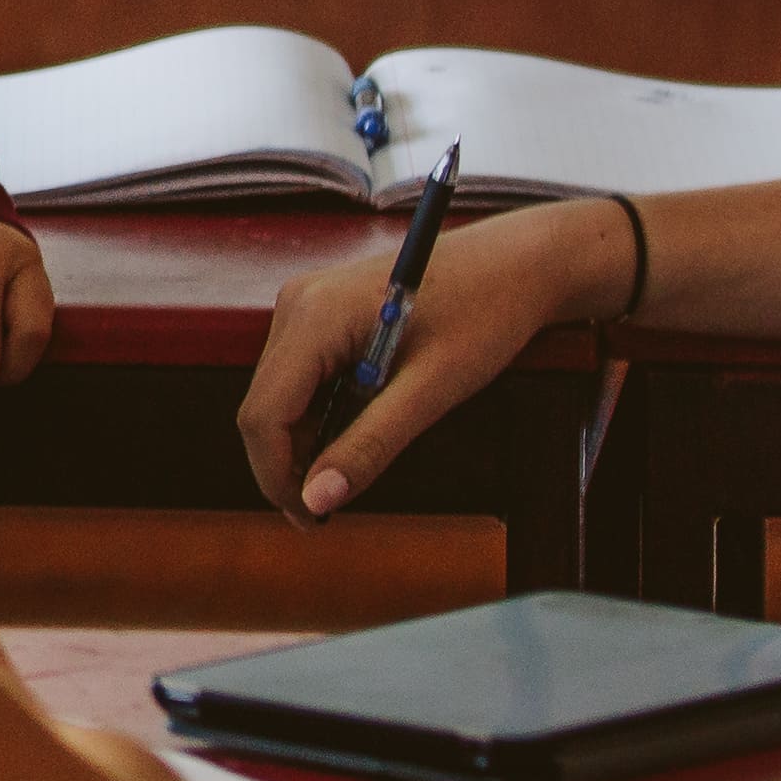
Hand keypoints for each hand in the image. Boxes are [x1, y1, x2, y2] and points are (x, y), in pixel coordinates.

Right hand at [235, 196, 631, 521]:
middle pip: (263, 407)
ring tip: (350, 473)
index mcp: (315, 315)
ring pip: (278, 396)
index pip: (262, 414)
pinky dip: (319, 416)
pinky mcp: (321, 311)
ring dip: (304, 443)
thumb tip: (318, 500)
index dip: (278, 476)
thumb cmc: (485, 313)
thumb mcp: (432, 390)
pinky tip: (357, 432)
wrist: (518, 262)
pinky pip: (300, 377)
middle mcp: (297, 303)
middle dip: (288, 466)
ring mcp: (306, 304)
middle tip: (328, 511)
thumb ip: (370, 445)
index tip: (312, 518)